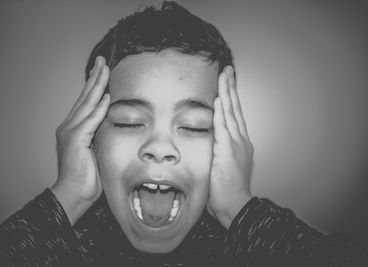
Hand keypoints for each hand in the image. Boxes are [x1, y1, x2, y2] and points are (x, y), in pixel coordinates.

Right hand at [51, 56, 109, 224]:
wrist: (75, 194)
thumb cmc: (88, 177)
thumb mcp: (98, 150)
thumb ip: (102, 134)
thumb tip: (115, 123)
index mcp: (75, 128)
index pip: (86, 102)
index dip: (94, 85)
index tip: (102, 71)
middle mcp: (70, 126)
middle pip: (85, 97)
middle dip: (95, 78)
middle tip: (102, 61)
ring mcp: (70, 132)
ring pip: (86, 104)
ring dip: (97, 85)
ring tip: (104, 69)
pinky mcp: (75, 140)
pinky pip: (90, 120)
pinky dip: (98, 108)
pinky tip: (106, 95)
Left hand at [207, 66, 253, 229]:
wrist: (235, 204)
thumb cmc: (228, 188)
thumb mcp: (224, 164)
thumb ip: (219, 149)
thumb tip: (211, 141)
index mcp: (239, 142)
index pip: (234, 114)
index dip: (230, 97)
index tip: (227, 83)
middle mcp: (240, 140)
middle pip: (234, 108)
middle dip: (230, 87)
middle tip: (227, 70)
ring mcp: (236, 145)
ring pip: (230, 113)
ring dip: (227, 93)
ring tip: (224, 76)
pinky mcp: (228, 152)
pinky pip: (224, 128)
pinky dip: (222, 114)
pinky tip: (220, 100)